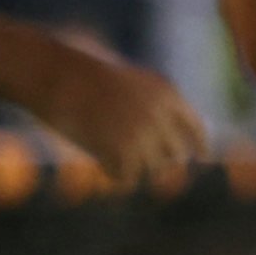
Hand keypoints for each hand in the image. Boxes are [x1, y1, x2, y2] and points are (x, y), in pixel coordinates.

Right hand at [0, 16, 209, 188]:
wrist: (56, 74)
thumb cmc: (86, 78)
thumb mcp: (128, 86)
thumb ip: (156, 110)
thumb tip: (177, 152)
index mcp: (167, 93)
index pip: (196, 128)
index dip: (199, 144)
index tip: (199, 156)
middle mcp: (161, 114)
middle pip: (174, 156)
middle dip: (156, 159)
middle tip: (130, 153)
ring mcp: (142, 134)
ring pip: (152, 170)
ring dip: (132, 166)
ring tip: (109, 150)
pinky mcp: (120, 151)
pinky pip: (127, 179)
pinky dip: (115, 175)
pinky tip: (102, 163)